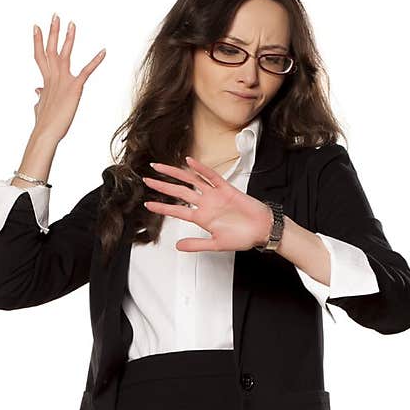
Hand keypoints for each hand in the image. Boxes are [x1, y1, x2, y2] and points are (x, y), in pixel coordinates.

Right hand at [31, 14, 105, 141]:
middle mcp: (52, 77)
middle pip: (51, 50)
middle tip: (55, 16)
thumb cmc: (44, 124)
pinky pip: (86, 71)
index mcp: (45, 81)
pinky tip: (103, 51)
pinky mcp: (74, 87)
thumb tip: (37, 91)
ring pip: (65, 54)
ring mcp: (63, 81)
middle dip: (53, 32)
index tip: (36, 27)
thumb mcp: (40, 106)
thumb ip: (40, 96)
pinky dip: (96, 60)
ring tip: (72, 24)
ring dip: (68, 38)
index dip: (38, 41)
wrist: (46, 133)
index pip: (40, 56)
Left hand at [141, 155, 272, 251]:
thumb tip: (178, 246)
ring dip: (175, 173)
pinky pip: (211, 176)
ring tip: (160, 168)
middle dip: (162, 186)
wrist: (261, 229)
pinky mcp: (226, 188)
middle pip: (179, 192)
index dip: (162, 207)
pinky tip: (189, 162)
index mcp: (202, 218)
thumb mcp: (216, 245)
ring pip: (191, 180)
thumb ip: (196, 244)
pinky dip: (201, 169)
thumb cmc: (242, 237)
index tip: (147, 204)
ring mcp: (214, 195)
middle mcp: (205, 204)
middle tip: (147, 179)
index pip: (177, 211)